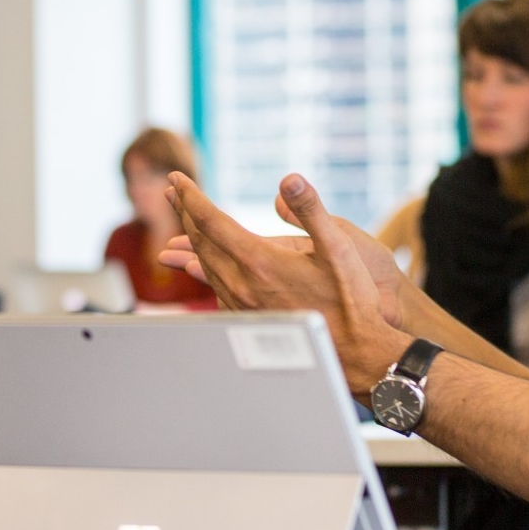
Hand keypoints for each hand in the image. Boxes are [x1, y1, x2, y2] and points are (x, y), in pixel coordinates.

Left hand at [164, 172, 409, 392]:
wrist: (354, 351)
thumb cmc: (350, 299)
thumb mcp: (338, 246)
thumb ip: (310, 209)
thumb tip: (289, 179)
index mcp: (259, 262)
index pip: (210, 221)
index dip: (191, 197)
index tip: (177, 178)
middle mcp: (242, 284)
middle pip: (200, 241)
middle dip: (184, 211)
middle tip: (173, 189)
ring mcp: (241, 305)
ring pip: (204, 264)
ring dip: (190, 238)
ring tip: (184, 220)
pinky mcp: (247, 318)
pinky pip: (214, 286)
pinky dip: (203, 265)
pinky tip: (205, 262)